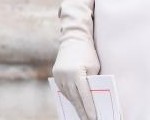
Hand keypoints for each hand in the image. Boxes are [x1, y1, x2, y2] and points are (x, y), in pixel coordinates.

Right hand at [52, 0, 99, 119]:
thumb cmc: (88, 52)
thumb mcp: (94, 66)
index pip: (84, 95)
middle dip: (82, 111)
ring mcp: (58, 76)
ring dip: (75, 105)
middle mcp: (65, 76)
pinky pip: (63, 90)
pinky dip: (69, 97)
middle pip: (75, 98)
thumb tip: (92, 97)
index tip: (94, 117)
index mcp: (76, 73)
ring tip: (82, 115)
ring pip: (68, 95)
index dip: (89, 108)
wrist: (74, 38)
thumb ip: (91, 81)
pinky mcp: (55, 75)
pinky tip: (74, 104)